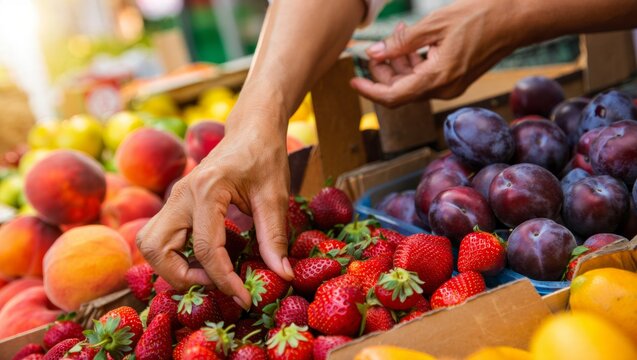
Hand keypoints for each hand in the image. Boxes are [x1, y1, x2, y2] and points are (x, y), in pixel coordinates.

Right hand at [137, 108, 293, 309]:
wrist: (252, 129)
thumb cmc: (264, 156)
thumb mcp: (275, 195)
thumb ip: (275, 237)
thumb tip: (282, 275)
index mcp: (207, 190)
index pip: (207, 249)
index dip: (225, 281)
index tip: (245, 299)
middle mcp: (181, 195)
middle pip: (156, 249)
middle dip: (182, 276)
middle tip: (215, 285)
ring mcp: (175, 198)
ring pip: (150, 244)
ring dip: (172, 268)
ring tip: (207, 276)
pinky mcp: (177, 203)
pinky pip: (161, 237)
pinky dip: (174, 256)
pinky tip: (204, 261)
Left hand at [350, 0, 522, 106]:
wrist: (518, 18)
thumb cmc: (481, 15)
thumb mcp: (434, 24)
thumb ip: (401, 43)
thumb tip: (374, 54)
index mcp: (437, 79)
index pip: (392, 96)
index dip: (369, 90)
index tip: (353, 79)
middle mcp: (444, 90)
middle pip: (400, 90)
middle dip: (383, 72)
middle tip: (377, 47)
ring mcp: (451, 87)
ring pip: (412, 84)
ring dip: (398, 64)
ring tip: (398, 34)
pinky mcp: (456, 80)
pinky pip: (426, 78)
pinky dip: (414, 63)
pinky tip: (413, 41)